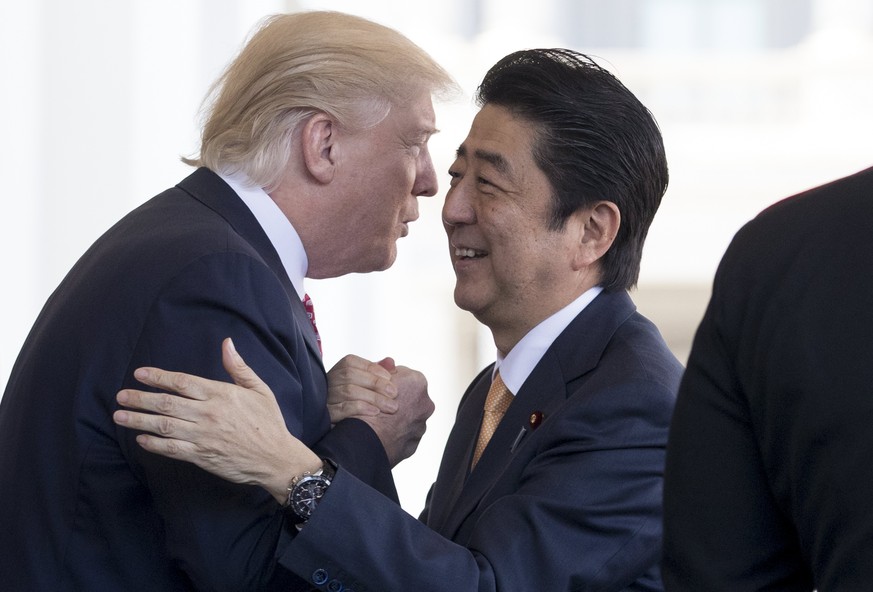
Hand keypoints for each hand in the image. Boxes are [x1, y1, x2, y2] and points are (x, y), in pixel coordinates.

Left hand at [113, 338, 320, 502]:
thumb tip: (227, 343)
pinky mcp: (201, 456)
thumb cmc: (269, 422)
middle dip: (140, 398)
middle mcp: (208, 414)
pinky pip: (171, 449)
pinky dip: (153, 445)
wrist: (276, 458)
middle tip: (121, 396)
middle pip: (166, 403)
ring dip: (139, 420)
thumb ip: (239, 367)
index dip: (158, 377)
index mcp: (221, 394)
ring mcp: (202, 436)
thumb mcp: (259, 390)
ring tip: (120, 416)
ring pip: (163, 426)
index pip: (182, 382)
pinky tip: (140, 440)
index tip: (140, 373)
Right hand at [327, 354, 399, 423]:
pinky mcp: (327, 415)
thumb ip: (378, 372)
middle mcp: (329, 381)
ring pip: (348, 391)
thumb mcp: (368, 385)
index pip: (352, 363)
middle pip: (350, 375)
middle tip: (394, 393)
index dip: (373, 369)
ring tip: (390, 406)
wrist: (345, 434)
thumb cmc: (360, 402)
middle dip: (376, 383)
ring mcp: (326, 398)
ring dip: (373, 398)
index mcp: (339, 370)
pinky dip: (360, 408)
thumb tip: (391, 362)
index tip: (390, 378)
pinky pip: (342, 409)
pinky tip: (375, 412)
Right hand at [359, 365, 434, 466]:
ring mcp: (420, 426)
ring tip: (376, 421)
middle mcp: (425, 404)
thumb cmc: (367, 406)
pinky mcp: (411, 445)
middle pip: (407, 398)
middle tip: (376, 405)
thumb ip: (384, 369)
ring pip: (405, 418)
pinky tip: (379, 434)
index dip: (386, 382)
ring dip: (394, 419)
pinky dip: (392, 435)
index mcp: (417, 382)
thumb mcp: (373, 378)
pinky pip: (401, 437)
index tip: (375, 388)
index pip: (402, 376)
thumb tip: (390, 362)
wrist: (363, 442)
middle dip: (394, 400)